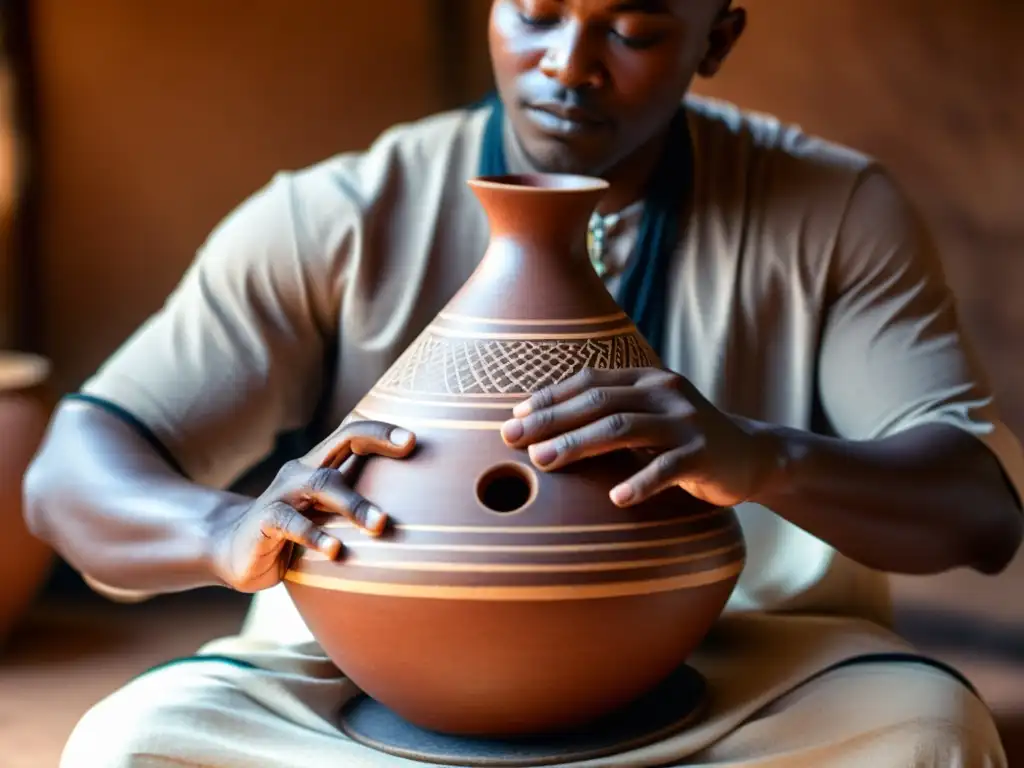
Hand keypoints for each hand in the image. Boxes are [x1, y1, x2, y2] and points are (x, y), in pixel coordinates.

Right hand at [208, 419, 415, 592]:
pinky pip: (290, 522)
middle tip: (410, 450)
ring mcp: (282, 494)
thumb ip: (359, 503)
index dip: (381, 430)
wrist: (236, 552)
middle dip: (376, 442)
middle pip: (340, 443)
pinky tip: (335, 551)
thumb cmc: (298, 533)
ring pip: (320, 484)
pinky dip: (314, 535)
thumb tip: (416, 512)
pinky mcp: (264, 521)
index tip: (413, 439)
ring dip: (353, 503)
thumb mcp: (329, 514)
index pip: (352, 434)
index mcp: (320, 465)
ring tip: (379, 524)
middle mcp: (302, 472)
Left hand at [500, 368, 780, 507]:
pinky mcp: (705, 454)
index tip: (513, 417)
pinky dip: (640, 482)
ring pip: (623, 428)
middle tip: (512, 439)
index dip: (549, 397)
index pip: (589, 381)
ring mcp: (686, 421)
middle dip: (551, 420)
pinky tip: (616, 499)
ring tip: (543, 462)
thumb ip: (608, 417)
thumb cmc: (682, 441)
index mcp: (646, 379)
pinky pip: (667, 468)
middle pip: (598, 402)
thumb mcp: (646, 419)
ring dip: (579, 444)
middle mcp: (664, 392)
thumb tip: (543, 432)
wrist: (750, 455)